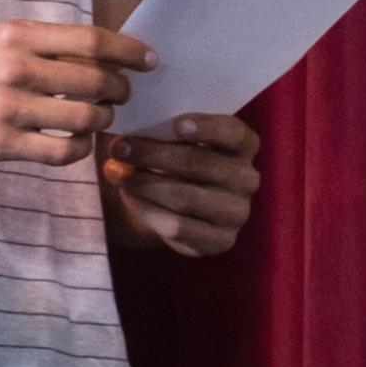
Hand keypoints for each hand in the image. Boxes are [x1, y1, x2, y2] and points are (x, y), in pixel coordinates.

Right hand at [0, 17, 150, 165]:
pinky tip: (80, 142)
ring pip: (86, 119)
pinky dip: (82, 149)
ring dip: (103, 120)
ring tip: (99, 117)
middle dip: (120, 91)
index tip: (149, 61)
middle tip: (122, 95)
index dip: (129, 51)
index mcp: (19, 34)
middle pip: (96, 81)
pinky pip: (64, 152)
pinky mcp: (2, 144)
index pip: (91, 40)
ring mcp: (8, 109)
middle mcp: (15, 68)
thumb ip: (47, 43)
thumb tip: (107, 52)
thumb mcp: (0, 38)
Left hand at [102, 108, 261, 257]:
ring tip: (118, 174)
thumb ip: (156, 131)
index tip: (176, 125)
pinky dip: (147, 210)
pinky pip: (178, 227)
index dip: (207, 128)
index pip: (232, 133)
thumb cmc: (174, 158)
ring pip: (186, 197)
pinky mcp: (221, 241)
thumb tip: (121, 141)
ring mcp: (237, 213)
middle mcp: (247, 179)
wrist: (178, 205)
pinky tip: (128, 196)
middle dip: (154, 154)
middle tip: (120, 148)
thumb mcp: (172, 138)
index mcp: (243, 145)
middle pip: (201, 164)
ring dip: (145, 184)